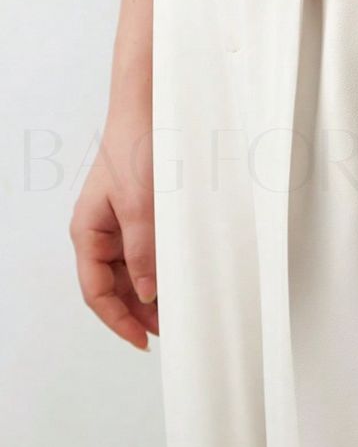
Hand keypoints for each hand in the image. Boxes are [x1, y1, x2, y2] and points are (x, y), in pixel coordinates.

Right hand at [70, 90, 157, 352]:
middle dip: (138, 311)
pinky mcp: (141, 209)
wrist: (150, 106)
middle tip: (169, 330)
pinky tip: (180, 275)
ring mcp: (121, 220)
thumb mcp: (141, 205)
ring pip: (133, 269)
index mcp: (88, 232)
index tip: (143, 340)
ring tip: (177, 309)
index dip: (117, 320)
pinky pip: (147, 247)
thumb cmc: (137, 148)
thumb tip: (148, 295)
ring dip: (151, 290)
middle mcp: (101, 230)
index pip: (96, 291)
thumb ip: (143, 251)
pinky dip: (161, 264)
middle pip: (115, 285)